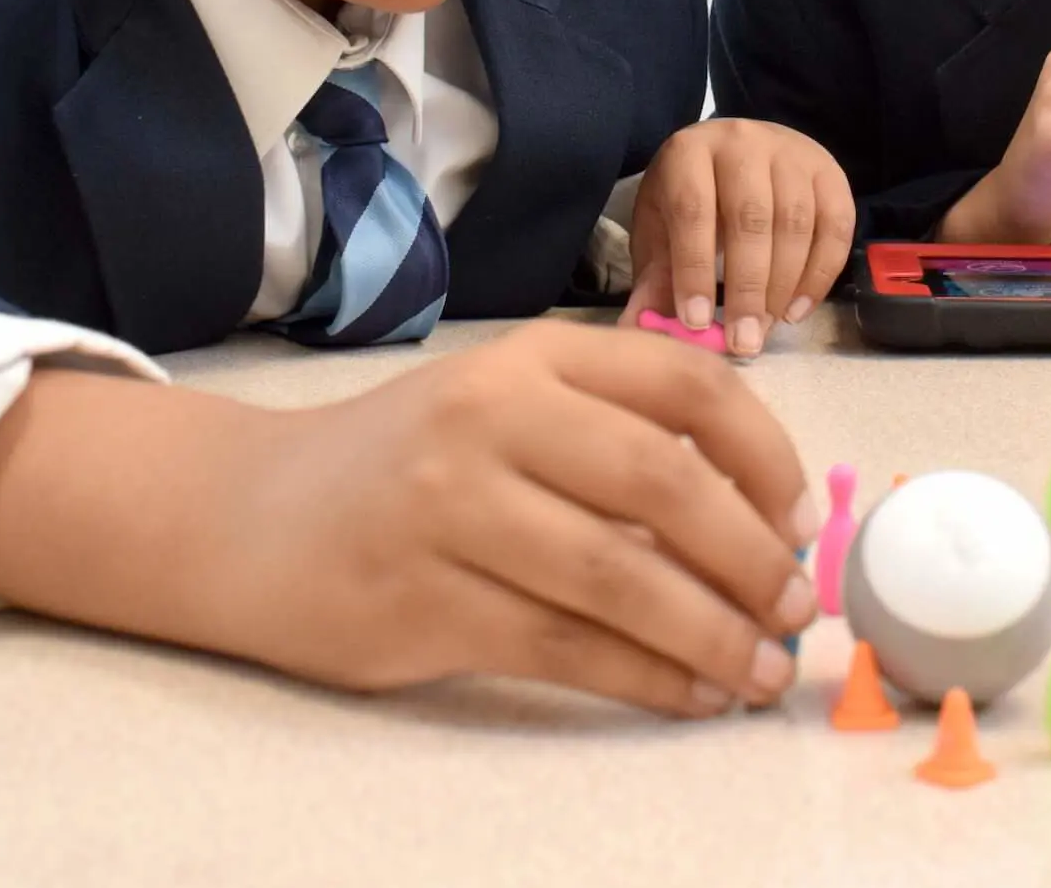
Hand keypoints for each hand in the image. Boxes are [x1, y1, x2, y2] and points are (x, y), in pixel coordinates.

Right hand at [214, 321, 820, 714]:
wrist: (247, 516)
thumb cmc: (406, 463)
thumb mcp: (506, 403)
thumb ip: (615, 433)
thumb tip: (760, 520)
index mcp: (532, 357)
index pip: (687, 387)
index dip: (766, 458)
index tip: (802, 521)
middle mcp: (491, 418)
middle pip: (664, 486)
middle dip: (751, 559)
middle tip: (796, 608)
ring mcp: (450, 509)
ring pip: (620, 580)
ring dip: (712, 635)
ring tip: (758, 670)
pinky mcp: (423, 602)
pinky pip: (565, 648)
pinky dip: (645, 678)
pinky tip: (689, 694)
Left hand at [618, 120, 855, 357]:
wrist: (737, 150)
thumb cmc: (692, 197)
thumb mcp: (662, 229)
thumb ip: (655, 278)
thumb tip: (640, 330)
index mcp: (689, 152)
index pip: (693, 210)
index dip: (695, 269)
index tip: (697, 322)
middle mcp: (743, 142)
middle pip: (751, 218)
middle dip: (747, 288)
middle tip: (743, 341)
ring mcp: (792, 153)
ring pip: (796, 224)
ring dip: (783, 286)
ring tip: (765, 329)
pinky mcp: (830, 171)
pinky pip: (837, 226)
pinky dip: (820, 276)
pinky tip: (797, 310)